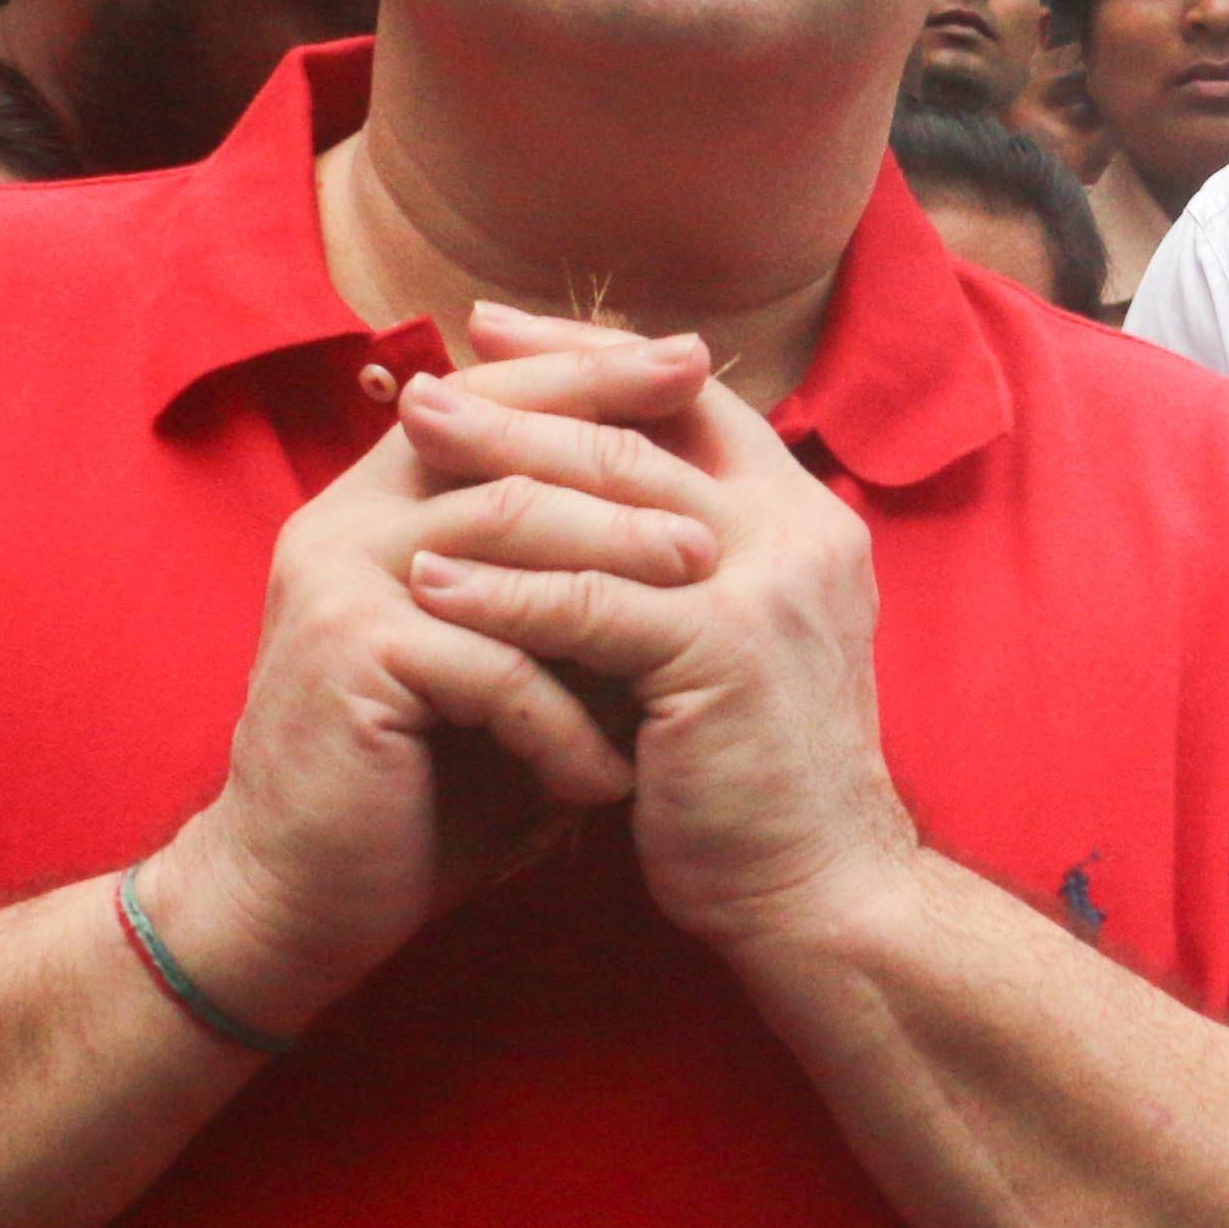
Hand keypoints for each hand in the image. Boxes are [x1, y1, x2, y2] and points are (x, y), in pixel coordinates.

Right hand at [144, 324, 705, 1031]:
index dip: (595, 373)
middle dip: (627, 471)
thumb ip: (569, 590)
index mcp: (384, 498)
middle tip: (724, 528)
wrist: (302, 898)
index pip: (500, 399)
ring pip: (507, 532)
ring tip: (701, 620)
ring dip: (616, 577)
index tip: (698, 362)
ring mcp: (338, 577)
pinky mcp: (346, 655)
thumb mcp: (513, 669)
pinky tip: (614, 783)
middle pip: (508, 445)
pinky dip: (565, 723)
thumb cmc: (424, 783)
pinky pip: (490, 663)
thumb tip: (706, 522)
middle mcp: (347, 517)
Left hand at [384, 303, 918, 958]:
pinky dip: (499, 586)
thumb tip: (583, 500)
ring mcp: (769, 587)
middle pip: (643, 429)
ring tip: (405, 448)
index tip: (497, 335)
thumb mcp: (735, 645)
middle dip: (524, 398)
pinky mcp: (722, 652)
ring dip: (495, 466)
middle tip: (426, 383)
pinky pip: (586, 600)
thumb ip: (685, 565)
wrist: (823, 892)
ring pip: (609, 495)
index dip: (594, 359)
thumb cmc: (759, 783)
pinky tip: (426, 578)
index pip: (694, 401)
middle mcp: (801, 535)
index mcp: (808, 522)